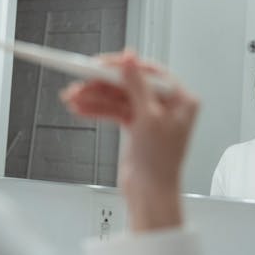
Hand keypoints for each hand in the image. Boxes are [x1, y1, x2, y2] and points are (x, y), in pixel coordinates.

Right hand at [60, 51, 198, 231]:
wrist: (150, 194)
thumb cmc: (161, 163)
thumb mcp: (149, 117)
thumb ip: (137, 85)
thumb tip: (130, 59)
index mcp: (180, 100)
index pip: (149, 72)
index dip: (124, 66)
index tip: (102, 64)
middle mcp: (166, 105)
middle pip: (130, 84)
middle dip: (103, 85)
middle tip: (81, 80)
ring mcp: (150, 115)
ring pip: (118, 98)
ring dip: (95, 97)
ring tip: (74, 97)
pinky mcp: (136, 126)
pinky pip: (114, 111)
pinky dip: (98, 110)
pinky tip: (81, 108)